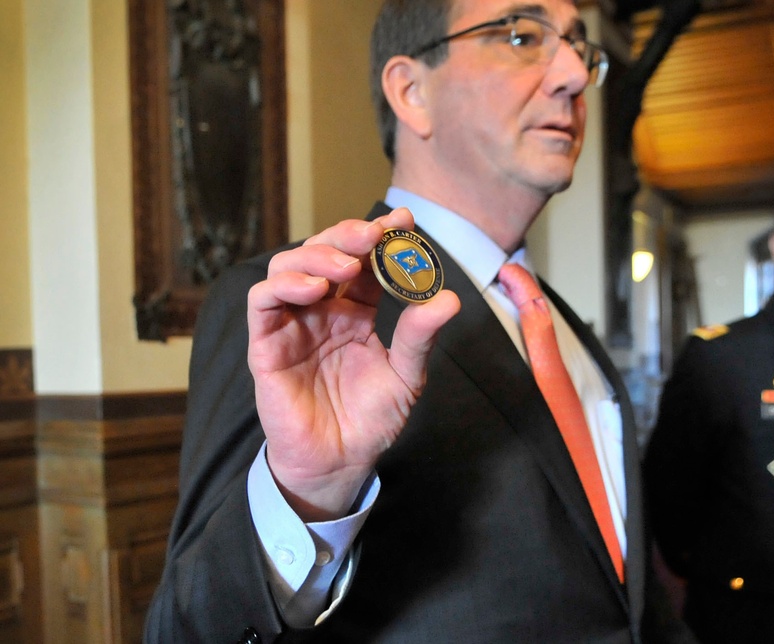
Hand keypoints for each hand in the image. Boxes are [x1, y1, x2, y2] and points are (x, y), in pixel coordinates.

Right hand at [247, 208, 460, 520]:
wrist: (341, 461)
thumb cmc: (372, 418)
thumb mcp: (406, 376)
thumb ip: (419, 337)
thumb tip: (448, 300)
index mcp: (357, 311)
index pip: (366, 262)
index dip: (383, 237)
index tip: (404, 220)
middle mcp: (323, 309)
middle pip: (326, 252)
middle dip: (349, 235)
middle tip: (375, 234)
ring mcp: (293, 323)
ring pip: (289, 265)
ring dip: (316, 254)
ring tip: (347, 266)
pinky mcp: (266, 343)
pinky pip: (263, 301)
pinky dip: (284, 285)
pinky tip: (315, 289)